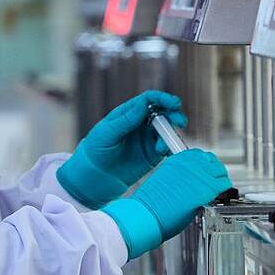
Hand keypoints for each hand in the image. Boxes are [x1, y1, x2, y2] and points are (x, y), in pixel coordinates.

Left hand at [56, 91, 186, 208]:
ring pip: (167, 130)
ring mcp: (148, 138)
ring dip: (172, 133)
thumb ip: (126, 120)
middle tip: (180, 122)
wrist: (95, 176)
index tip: (174, 103)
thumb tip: (144, 104)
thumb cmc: (96, 150)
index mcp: (128, 113)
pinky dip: (170, 147)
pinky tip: (163, 151)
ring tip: (162, 145)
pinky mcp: (153, 154)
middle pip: (163, 113)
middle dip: (174, 115)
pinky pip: (167, 147)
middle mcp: (141, 123)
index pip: (148, 100)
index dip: (163, 99)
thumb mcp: (107, 133)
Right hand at [107, 149, 231, 254]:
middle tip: (215, 182)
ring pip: (221, 171)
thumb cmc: (150, 204)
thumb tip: (190, 183)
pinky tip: (219, 199)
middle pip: (213, 161)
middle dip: (215, 171)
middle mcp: (189, 163)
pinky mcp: (207, 189)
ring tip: (218, 191)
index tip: (206, 173)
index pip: (199, 155)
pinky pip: (224, 186)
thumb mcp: (163, 181)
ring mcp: (199, 175)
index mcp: (177, 159)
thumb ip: (179, 177)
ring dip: (221, 180)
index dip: (205, 165)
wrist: (146, 213)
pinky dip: (224, 192)